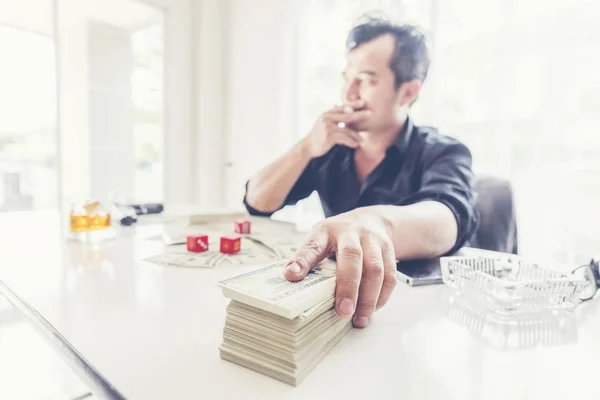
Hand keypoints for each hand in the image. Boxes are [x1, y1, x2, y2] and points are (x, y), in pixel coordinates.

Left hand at [283, 207, 397, 327]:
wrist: (372, 220)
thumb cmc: (339, 237)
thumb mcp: (320, 239)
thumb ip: (307, 258)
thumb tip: (289, 278)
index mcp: (326, 231)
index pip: (313, 246)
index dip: (302, 261)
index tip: (291, 275)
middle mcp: (351, 232)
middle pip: (352, 257)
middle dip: (348, 287)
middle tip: (343, 312)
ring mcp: (373, 240)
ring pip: (376, 269)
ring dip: (368, 298)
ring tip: (359, 319)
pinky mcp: (389, 250)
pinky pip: (390, 276)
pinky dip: (382, 296)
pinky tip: (373, 309)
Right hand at [302, 101, 371, 157]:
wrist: (308, 146)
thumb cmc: (318, 136)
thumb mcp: (323, 123)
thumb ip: (331, 116)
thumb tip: (336, 104)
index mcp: (327, 114)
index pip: (343, 107)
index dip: (353, 104)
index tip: (363, 103)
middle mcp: (327, 118)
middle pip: (347, 115)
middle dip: (360, 114)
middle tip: (371, 113)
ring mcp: (328, 126)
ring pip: (347, 130)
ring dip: (355, 136)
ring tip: (361, 140)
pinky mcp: (328, 135)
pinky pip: (344, 138)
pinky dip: (350, 142)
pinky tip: (355, 145)